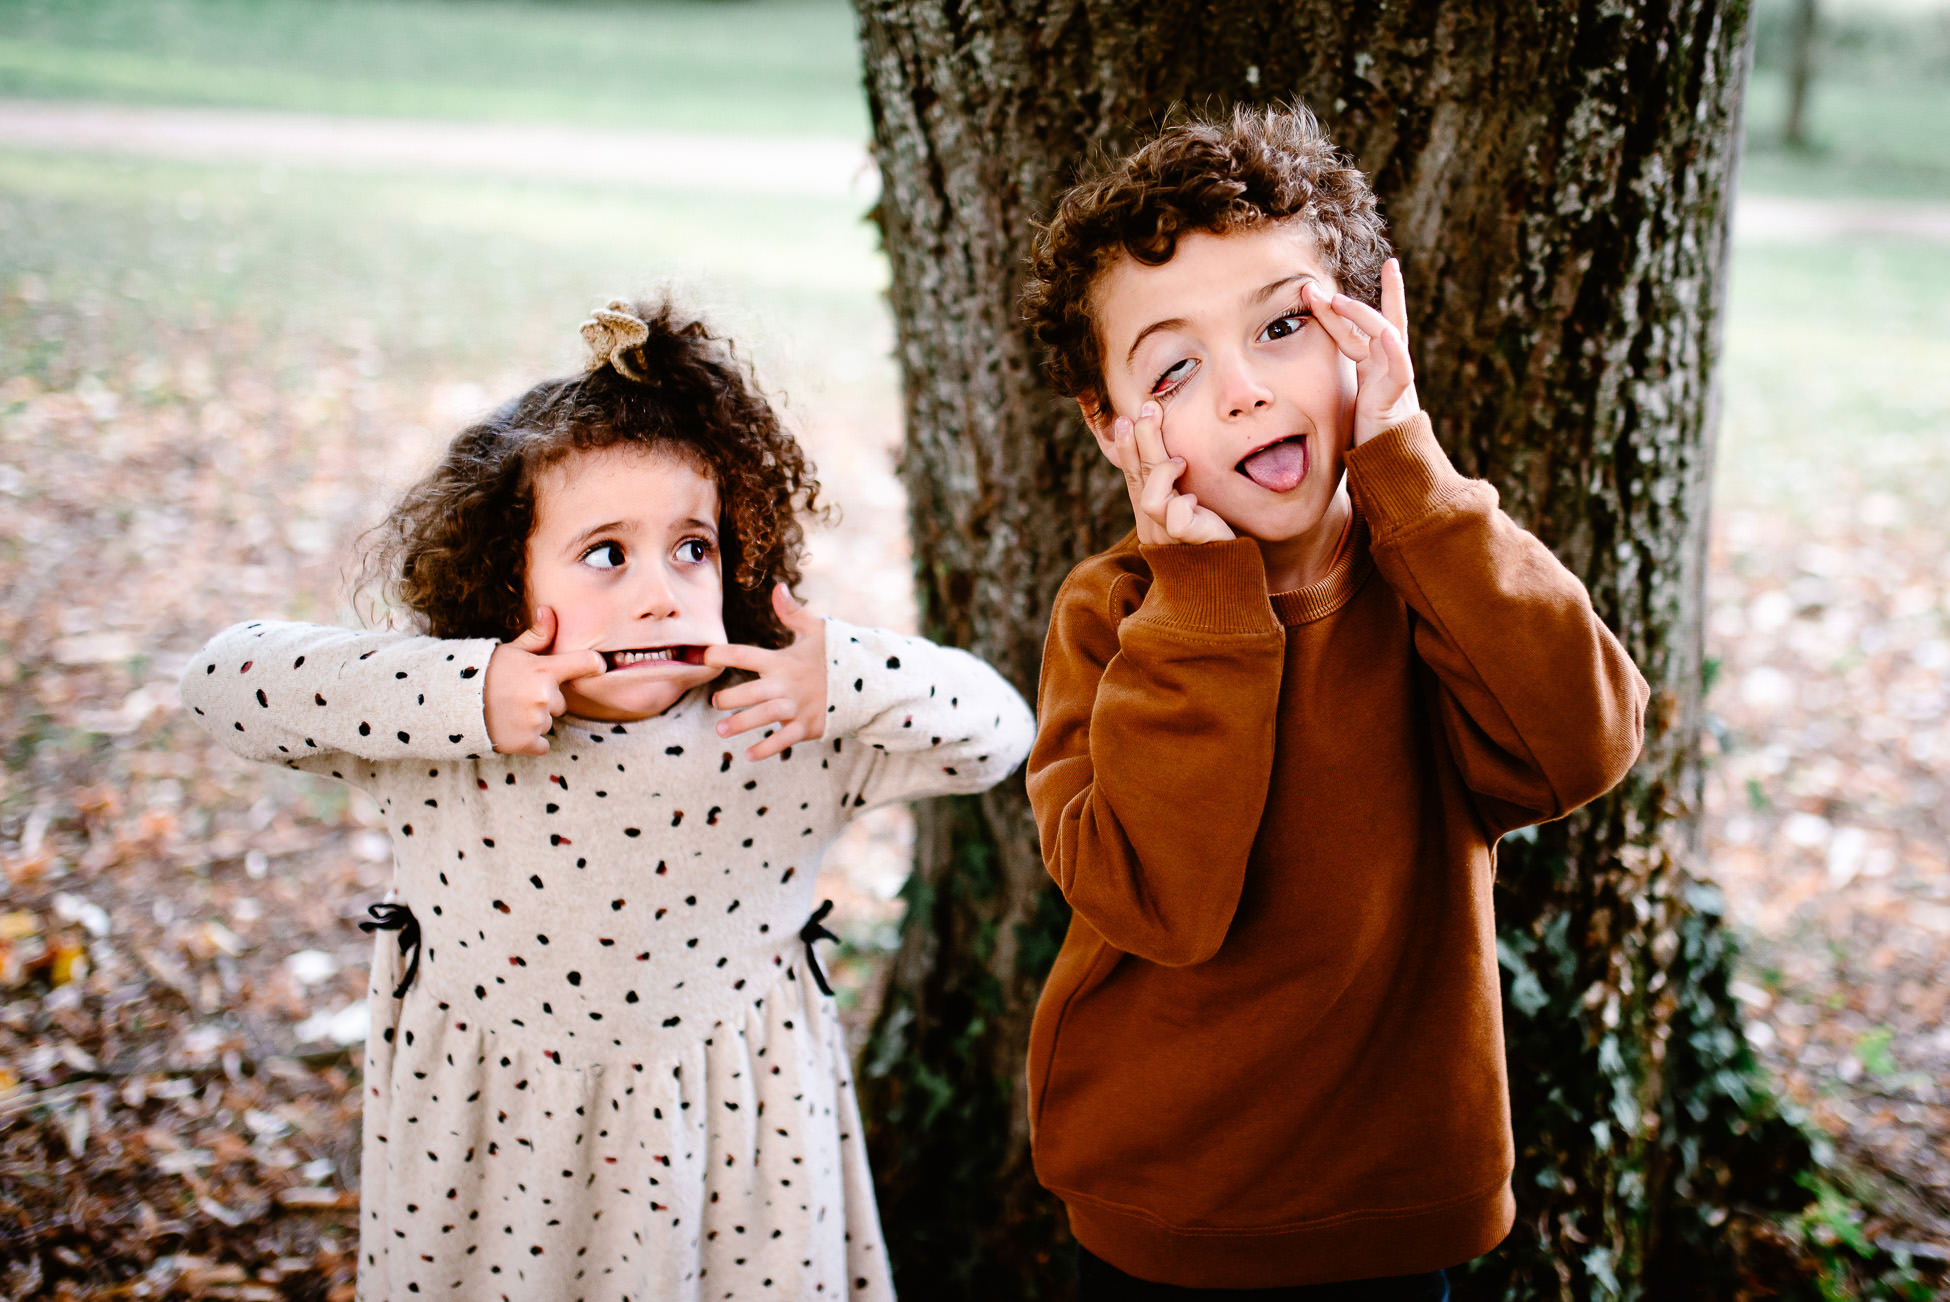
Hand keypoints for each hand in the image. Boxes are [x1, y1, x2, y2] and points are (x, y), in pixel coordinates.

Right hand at [484, 607, 604, 755]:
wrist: (452, 702)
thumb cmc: (484, 672)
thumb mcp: (510, 650)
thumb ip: (537, 635)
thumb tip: (549, 610)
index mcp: (545, 670)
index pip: (587, 663)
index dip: (594, 665)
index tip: (596, 667)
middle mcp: (545, 695)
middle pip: (561, 702)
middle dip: (544, 700)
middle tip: (518, 696)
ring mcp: (536, 720)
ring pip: (548, 722)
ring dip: (534, 720)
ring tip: (508, 711)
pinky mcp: (526, 742)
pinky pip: (542, 745)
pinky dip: (529, 741)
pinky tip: (510, 729)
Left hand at [702, 584, 827, 761]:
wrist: (867, 682)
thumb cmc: (836, 655)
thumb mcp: (817, 630)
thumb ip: (792, 613)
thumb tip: (778, 587)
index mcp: (782, 661)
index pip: (746, 655)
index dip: (723, 654)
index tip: (705, 656)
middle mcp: (786, 685)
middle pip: (751, 692)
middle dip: (730, 698)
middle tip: (715, 702)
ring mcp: (797, 707)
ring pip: (764, 717)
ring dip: (741, 724)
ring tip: (721, 731)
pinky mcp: (807, 726)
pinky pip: (783, 739)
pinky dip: (767, 749)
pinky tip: (749, 755)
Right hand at [1112, 400, 1234, 546]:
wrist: (1231, 572)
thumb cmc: (1214, 534)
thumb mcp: (1192, 501)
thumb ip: (1176, 482)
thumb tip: (1170, 444)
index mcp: (1150, 513)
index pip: (1133, 475)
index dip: (1127, 448)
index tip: (1126, 418)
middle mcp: (1151, 525)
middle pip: (1140, 477)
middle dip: (1142, 440)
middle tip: (1148, 410)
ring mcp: (1165, 538)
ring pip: (1151, 498)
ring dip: (1164, 472)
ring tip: (1182, 463)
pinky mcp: (1185, 544)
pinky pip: (1176, 518)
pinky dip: (1184, 504)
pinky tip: (1196, 501)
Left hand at [1304, 257, 1420, 446]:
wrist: (1391, 466)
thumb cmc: (1367, 439)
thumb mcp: (1343, 406)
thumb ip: (1332, 391)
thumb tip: (1289, 386)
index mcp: (1372, 368)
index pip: (1358, 330)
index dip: (1343, 310)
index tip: (1322, 289)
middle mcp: (1385, 366)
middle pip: (1375, 322)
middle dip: (1365, 298)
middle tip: (1354, 274)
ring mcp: (1394, 377)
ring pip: (1384, 334)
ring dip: (1361, 315)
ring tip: (1337, 300)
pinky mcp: (1397, 395)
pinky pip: (1400, 367)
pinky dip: (1393, 350)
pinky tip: (1384, 333)